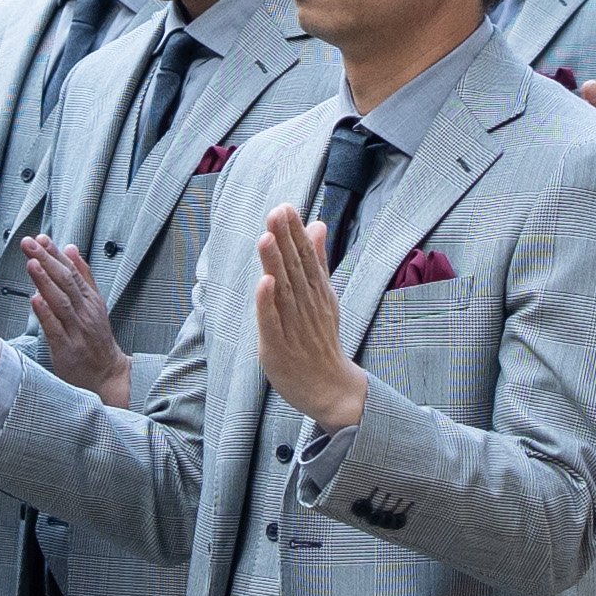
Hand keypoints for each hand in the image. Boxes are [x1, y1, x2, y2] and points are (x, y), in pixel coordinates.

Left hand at [15, 232, 127, 395]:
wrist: (107, 374)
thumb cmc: (96, 338)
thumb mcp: (94, 303)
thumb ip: (82, 275)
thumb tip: (71, 249)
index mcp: (89, 299)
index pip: (71, 271)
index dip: (55, 254)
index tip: (40, 238)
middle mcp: (84, 311)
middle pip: (65, 282)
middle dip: (47, 260)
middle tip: (29, 244)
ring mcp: (76, 330)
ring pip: (61, 302)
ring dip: (46, 282)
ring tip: (32, 264)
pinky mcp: (67, 349)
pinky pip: (56, 329)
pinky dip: (46, 314)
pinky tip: (36, 300)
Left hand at [252, 207, 366, 430]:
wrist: (330, 388)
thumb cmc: (321, 339)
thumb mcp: (324, 296)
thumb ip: (318, 260)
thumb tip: (317, 224)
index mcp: (317, 292)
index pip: (306, 257)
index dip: (295, 233)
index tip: (285, 207)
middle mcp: (307, 306)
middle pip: (295, 269)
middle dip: (285, 240)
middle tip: (277, 212)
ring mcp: (293, 327)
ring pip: (283, 291)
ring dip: (275, 264)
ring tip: (266, 237)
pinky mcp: (278, 347)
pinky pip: (273, 323)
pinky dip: (268, 303)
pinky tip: (264, 282)